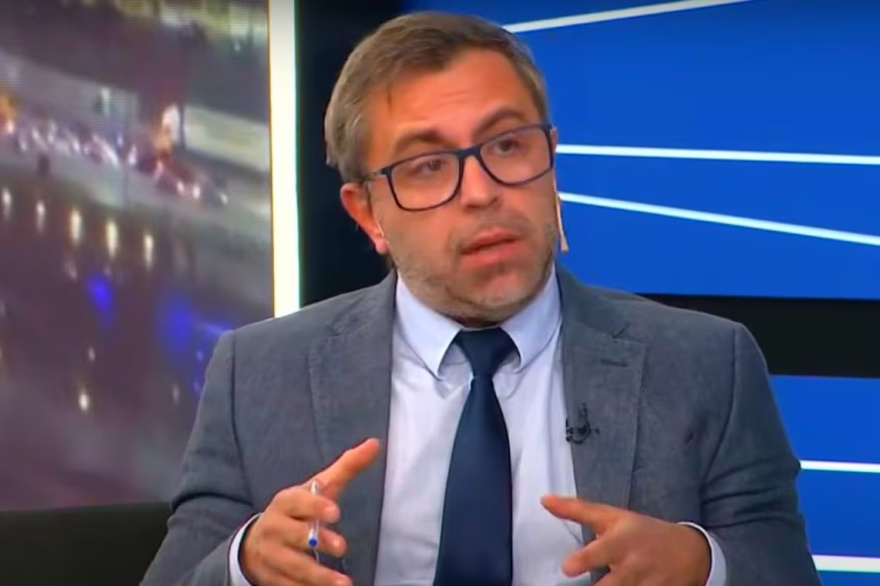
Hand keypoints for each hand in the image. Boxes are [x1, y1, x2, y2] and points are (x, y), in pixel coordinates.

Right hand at [240, 438, 380, 585]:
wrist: (258, 541)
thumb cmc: (298, 510)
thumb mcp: (319, 488)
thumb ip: (346, 467)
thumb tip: (374, 443)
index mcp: (286, 502)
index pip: (297, 501)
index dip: (314, 506)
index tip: (336, 512)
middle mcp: (275, 527)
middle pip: (293, 534)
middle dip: (316, 540)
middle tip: (342, 546)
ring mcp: (271, 555)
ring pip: (293, 566)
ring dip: (317, 576)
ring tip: (344, 583)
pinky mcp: (272, 578)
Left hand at [542, 495, 710, 585]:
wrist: (691, 551)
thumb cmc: (642, 531)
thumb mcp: (611, 516)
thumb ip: (576, 510)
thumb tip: (544, 500)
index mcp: (620, 542)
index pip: (600, 552)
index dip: (583, 561)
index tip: (567, 568)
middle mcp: (633, 566)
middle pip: (612, 585)